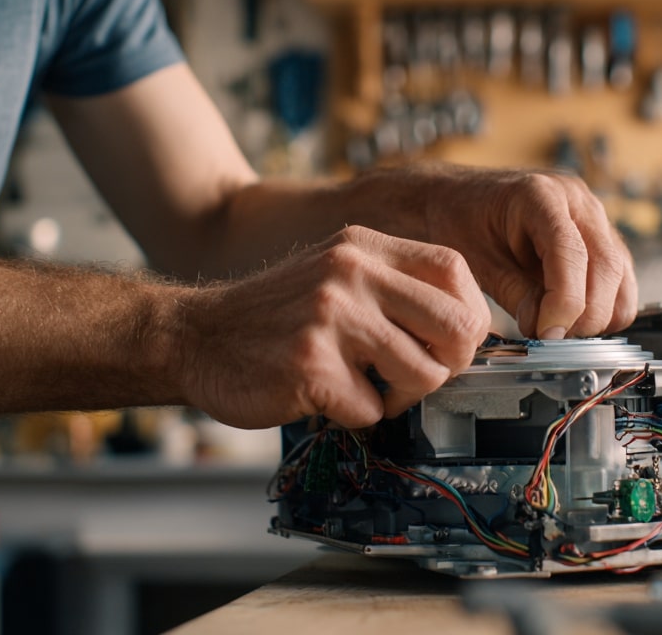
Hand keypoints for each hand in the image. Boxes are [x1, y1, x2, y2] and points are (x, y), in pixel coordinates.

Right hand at [173, 226, 491, 428]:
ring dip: (398, 397)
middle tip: (414, 375)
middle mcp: (352, 272)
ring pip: (424, 376)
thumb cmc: (275, 316)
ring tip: (363, 386)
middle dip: (447, 366)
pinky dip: (354, 415)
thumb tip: (468, 331)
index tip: (445, 344)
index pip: (456, 273)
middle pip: (458, 329)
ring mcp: (331, 316)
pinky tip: (324, 396)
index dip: (466, 319)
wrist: (193, 336)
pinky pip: (372, 409)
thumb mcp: (337, 273)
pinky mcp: (310, 365)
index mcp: (365, 246)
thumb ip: (395, 287)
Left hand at [417, 166, 637, 338]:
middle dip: (585, 315)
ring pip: (621, 276)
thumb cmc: (461, 220)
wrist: (456, 197)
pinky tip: (571, 316)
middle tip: (551, 339)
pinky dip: (605, 306)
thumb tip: (547, 331)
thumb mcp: (476, 259)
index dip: (565, 302)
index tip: (547, 334)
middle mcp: (577, 200)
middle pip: (607, 266)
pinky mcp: (602, 238)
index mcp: (539, 194)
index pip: (571, 252)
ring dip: (598, 314)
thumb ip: (515, 293)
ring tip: (559, 329)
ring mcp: (594, 217)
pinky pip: (620, 279)